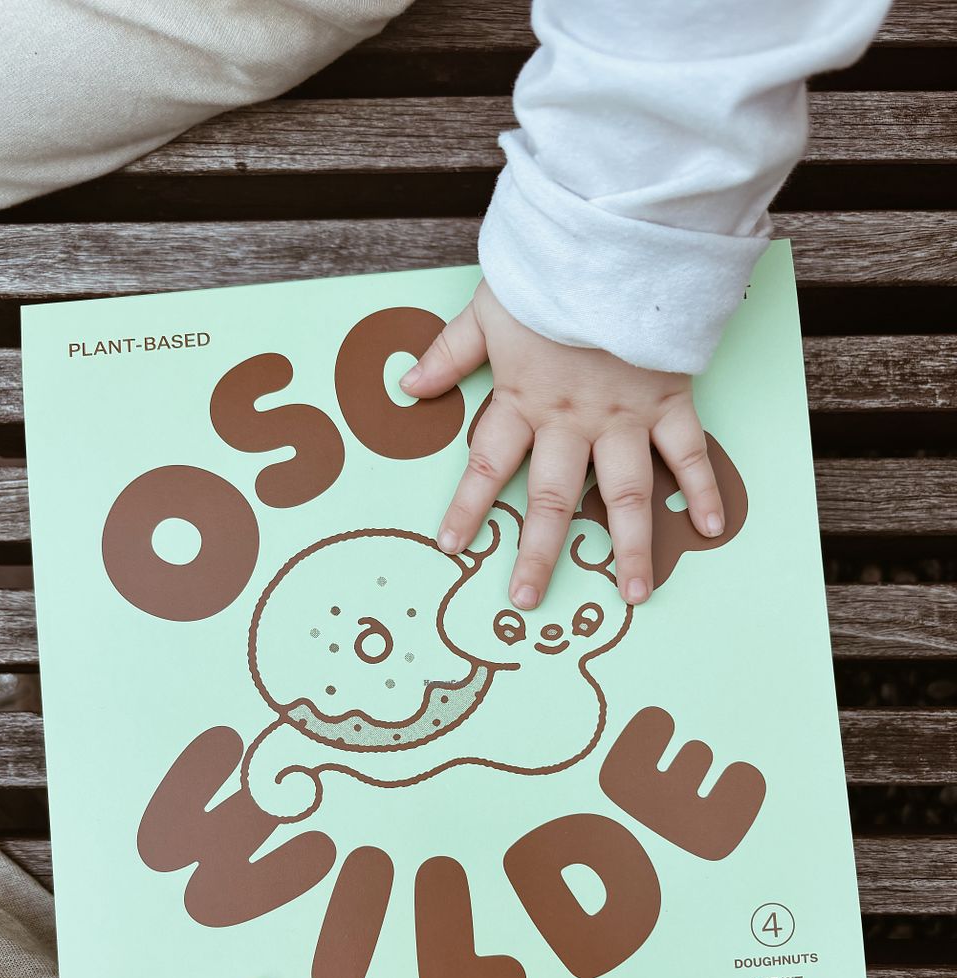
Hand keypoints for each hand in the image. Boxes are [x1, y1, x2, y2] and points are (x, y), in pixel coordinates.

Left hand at [402, 281, 724, 607]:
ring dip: (630, 547)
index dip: (468, 509)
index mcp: (523, 400)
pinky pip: (688, 452)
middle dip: (538, 553)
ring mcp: (624, 416)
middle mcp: (571, 421)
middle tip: (528, 600)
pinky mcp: (668, 400)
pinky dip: (702, 489)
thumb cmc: (549, 272)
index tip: (451, 547)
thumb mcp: (487, 307)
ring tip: (633, 595)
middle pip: (550, 499)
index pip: (487, 466)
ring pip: (624, 494)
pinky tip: (708, 528)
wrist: (615, 240)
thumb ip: (449, 353)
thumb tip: (407, 385)